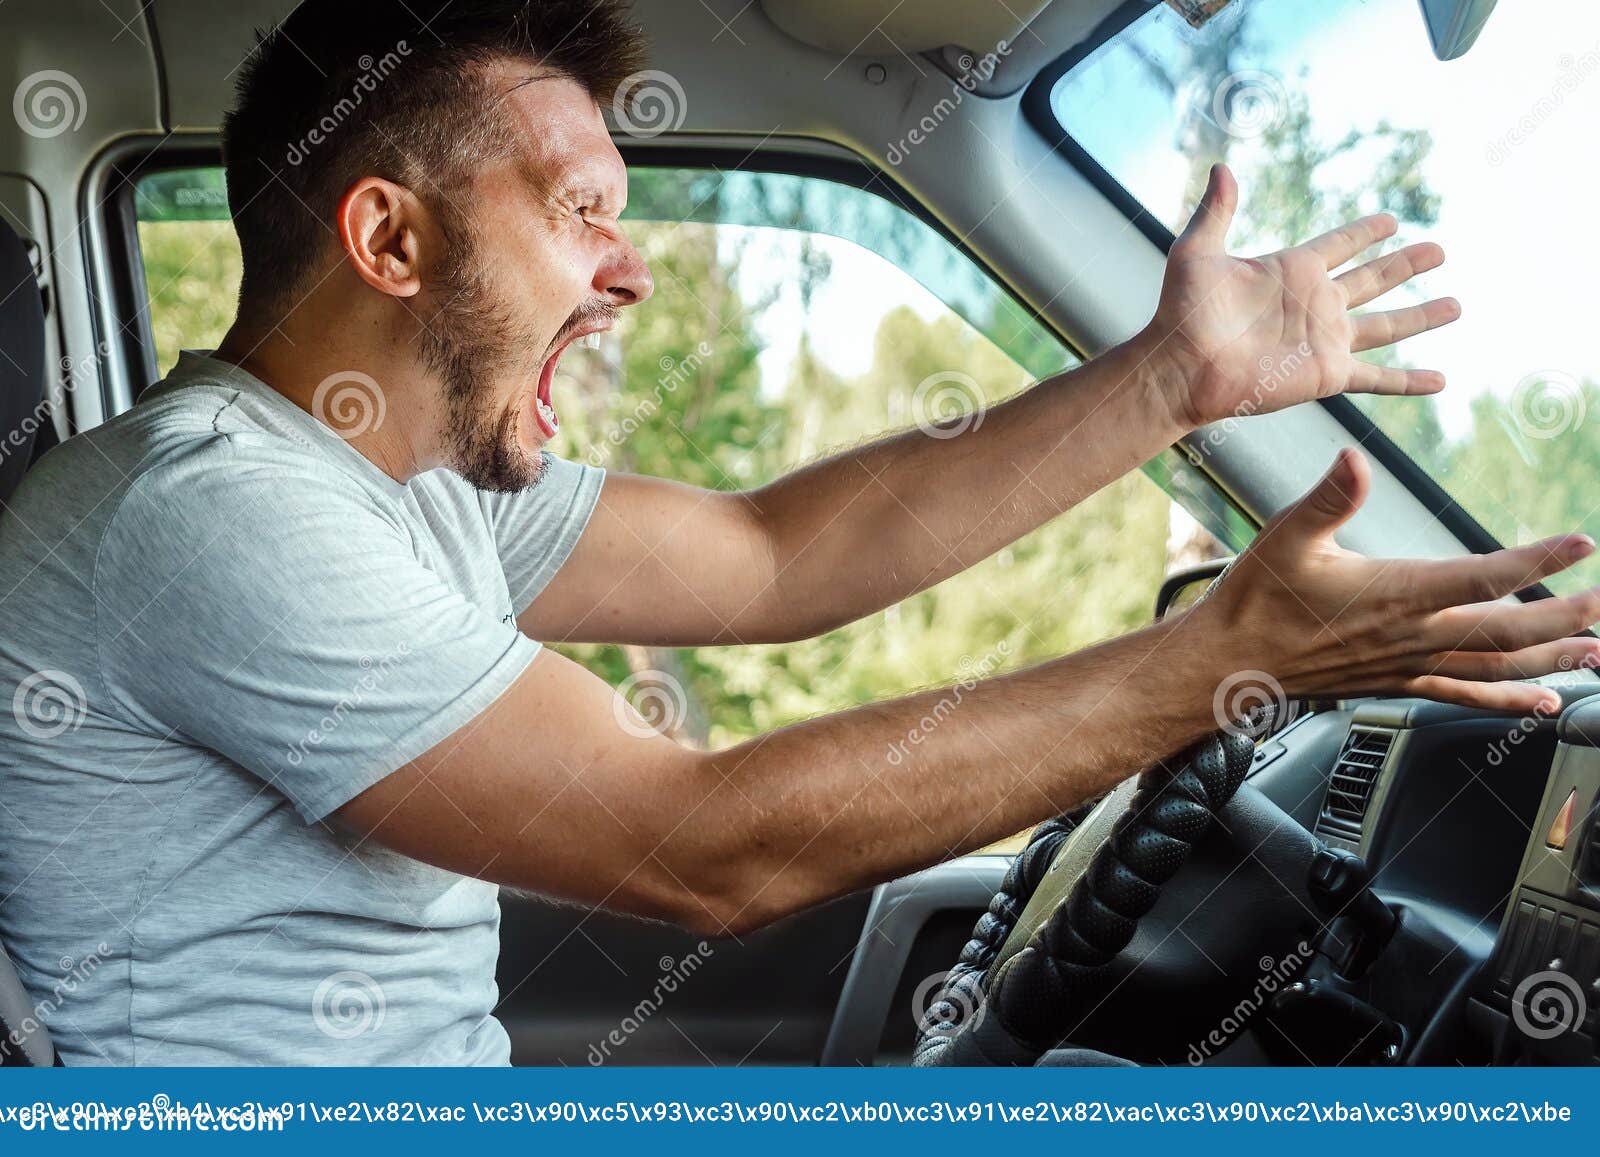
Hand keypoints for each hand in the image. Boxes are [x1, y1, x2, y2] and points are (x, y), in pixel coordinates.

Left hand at [1145, 164, 1460, 429]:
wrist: (1183, 365)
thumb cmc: (1183, 311)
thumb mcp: (1197, 252)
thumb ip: (1216, 211)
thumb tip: (1222, 166)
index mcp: (1292, 270)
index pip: (1340, 245)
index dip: (1364, 233)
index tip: (1391, 221)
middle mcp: (1316, 303)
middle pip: (1374, 279)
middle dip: (1405, 265)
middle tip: (1440, 250)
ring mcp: (1326, 339)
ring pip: (1387, 325)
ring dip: (1421, 317)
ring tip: (1456, 305)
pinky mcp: (1329, 373)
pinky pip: (1379, 378)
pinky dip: (1410, 381)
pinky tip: (1441, 380)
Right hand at [1193, 449, 1599, 714]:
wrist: (1227, 663)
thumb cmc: (1254, 600)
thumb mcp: (1285, 536)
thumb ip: (1328, 497)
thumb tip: (1354, 459)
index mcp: (1393, 594)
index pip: (1483, 578)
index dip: (1537, 561)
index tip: (1581, 542)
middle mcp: (1410, 635)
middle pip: (1507, 631)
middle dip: (1566, 618)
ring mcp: (1407, 664)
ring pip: (1495, 667)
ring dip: (1553, 661)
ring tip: (1596, 654)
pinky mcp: (1396, 681)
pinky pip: (1464, 694)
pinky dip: (1508, 699)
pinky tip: (1541, 702)